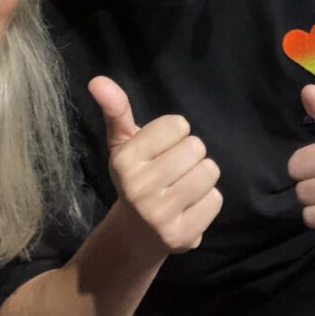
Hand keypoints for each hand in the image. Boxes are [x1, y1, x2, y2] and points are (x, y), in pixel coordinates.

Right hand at [88, 76, 222, 254]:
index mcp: (125, 160)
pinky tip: (189, 207)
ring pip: (209, 171)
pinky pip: (215, 199)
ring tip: (183, 187)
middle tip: (173, 171)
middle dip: (190, 155)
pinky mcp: (182, 235)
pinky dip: (207, 201)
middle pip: (196, 146)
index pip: (178, 124)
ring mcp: (160, 214)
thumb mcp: (124, 143)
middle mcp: (140, 188)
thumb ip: (116, 109)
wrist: (136, 234)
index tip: (161, 150)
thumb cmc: (136, 177)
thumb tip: (98, 80)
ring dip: (202, 176)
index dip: (174, 134)